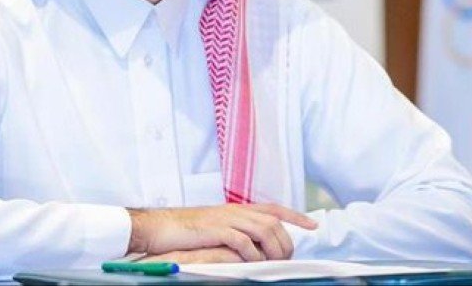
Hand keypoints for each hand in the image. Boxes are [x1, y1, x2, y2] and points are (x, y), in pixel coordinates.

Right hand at [127, 203, 316, 261]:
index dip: (295, 215)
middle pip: (273, 222)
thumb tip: (256, 244)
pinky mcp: (215, 230)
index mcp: (237, 208)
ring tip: (275, 263)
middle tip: (288, 258)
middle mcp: (235, 210)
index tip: (313, 225)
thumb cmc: (186, 231)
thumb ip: (236, 230)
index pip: (274, 208)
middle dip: (286, 241)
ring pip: (263, 229)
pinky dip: (252, 253)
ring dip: (273, 248)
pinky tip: (254, 264)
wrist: (159, 227)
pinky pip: (242, 241)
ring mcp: (226, 218)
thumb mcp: (215, 226)